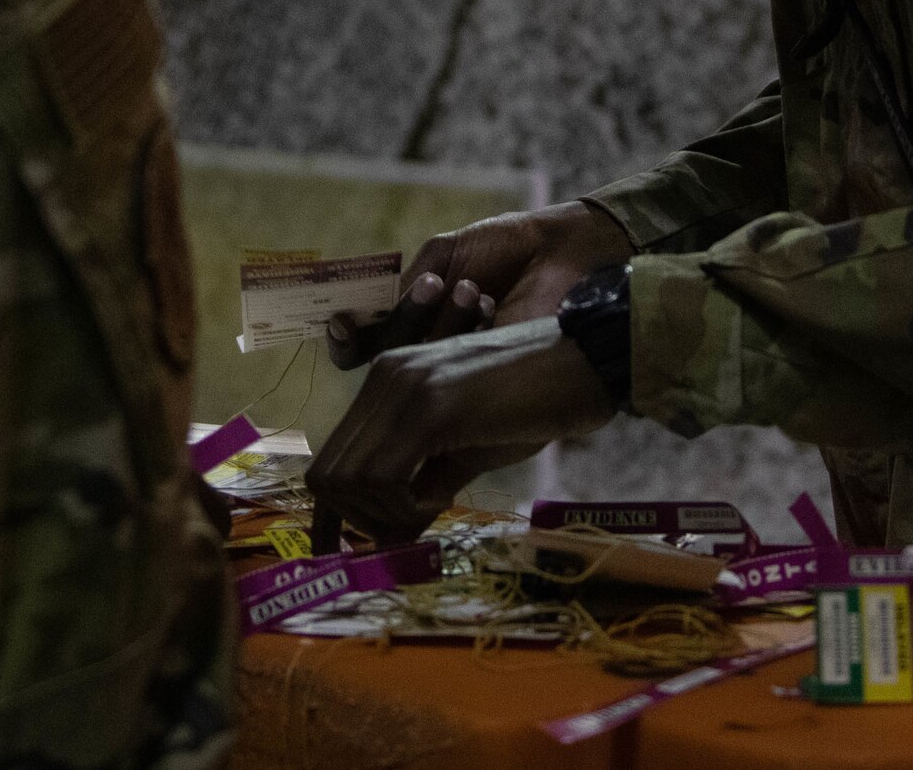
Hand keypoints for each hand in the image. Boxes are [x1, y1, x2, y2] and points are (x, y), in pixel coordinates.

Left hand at [306, 316, 616, 541]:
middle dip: (359, 523)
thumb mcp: (467, 451)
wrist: (584, 361)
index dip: (333, 515)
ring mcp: (404, 387)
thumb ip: (424, 488)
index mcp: (386, 381)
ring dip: (384, 516)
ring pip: (350, 480)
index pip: (332, 458)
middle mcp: (384, 377)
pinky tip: (439, 498)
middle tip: (404, 535)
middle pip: (329, 475)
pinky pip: (386, 476)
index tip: (351, 551)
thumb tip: (390, 542)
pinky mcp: (431, 406)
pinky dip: (404, 506)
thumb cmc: (534, 403)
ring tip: (431, 509)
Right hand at [327, 200, 632, 370]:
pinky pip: (454, 377)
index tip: (343, 321)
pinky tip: (496, 309)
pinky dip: (469, 334)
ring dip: (442, 323)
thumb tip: (345, 325)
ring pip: (416, 370)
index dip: (344, 339)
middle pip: (383, 360)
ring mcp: (457, 373)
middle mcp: (428, 353)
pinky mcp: (489, 385)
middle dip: (407, 319)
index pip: (356, 347)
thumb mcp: (438, 260)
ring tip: (475, 290)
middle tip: (435, 285)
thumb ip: (395, 293)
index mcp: (410, 321)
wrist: (558, 251)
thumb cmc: (501, 249)